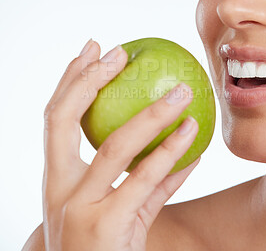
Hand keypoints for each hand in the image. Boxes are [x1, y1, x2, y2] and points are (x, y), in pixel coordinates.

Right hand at [42, 39, 199, 250]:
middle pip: (64, 121)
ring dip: (153, 115)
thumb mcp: (118, 208)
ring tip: (182, 92)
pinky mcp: (107, 227)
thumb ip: (145, 177)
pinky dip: (175, 158)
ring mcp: (79, 209)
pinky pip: (149, 182)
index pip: (55, 118)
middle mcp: (59, 190)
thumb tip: (181, 144)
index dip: (72, 79)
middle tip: (121, 53)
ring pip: (116, 147)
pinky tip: (196, 140)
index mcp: (57, 179)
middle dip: (90, 80)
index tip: (94, 49)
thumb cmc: (106, 247)